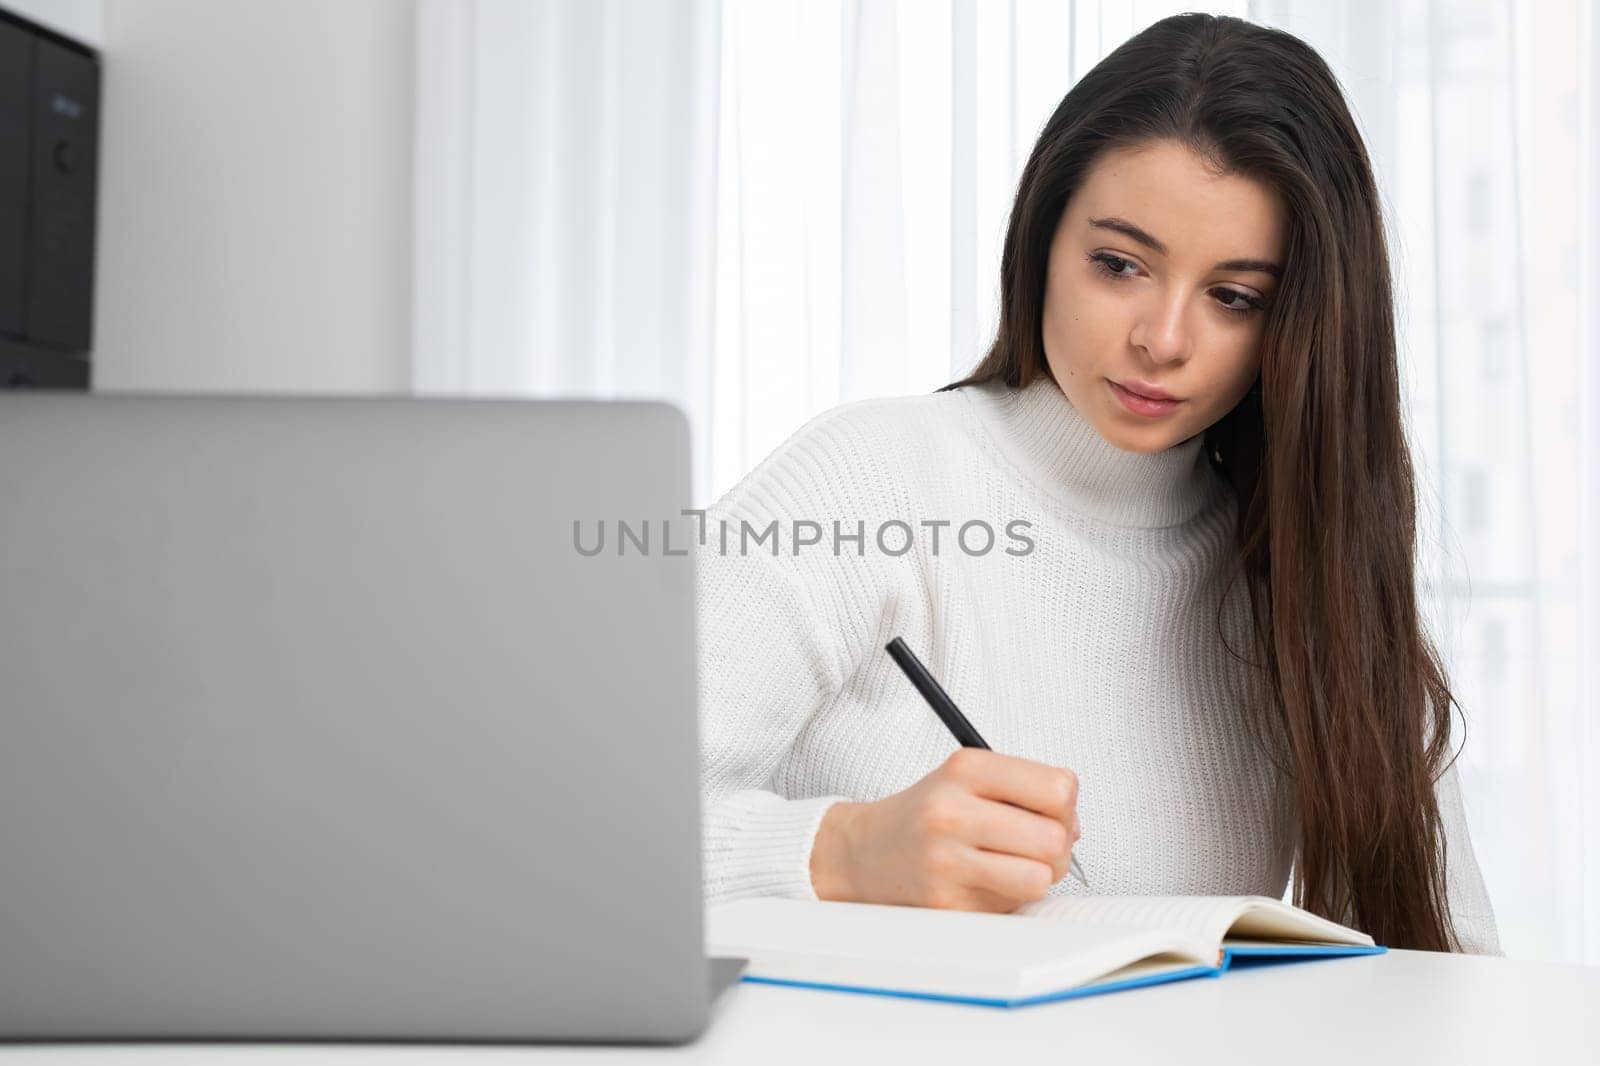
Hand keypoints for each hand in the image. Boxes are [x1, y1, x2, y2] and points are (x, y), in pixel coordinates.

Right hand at [809, 747, 1080, 911]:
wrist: (863, 853)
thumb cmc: (925, 816)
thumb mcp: (968, 780)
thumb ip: (1026, 793)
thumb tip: (1075, 829)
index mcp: (965, 769)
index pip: (1058, 787)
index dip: (1064, 806)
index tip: (1047, 812)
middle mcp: (952, 812)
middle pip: (1055, 837)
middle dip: (1057, 848)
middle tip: (1034, 847)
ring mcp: (947, 861)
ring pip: (1040, 878)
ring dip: (1037, 878)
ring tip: (1013, 868)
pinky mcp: (946, 904)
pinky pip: (1012, 908)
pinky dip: (1008, 900)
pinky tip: (982, 884)